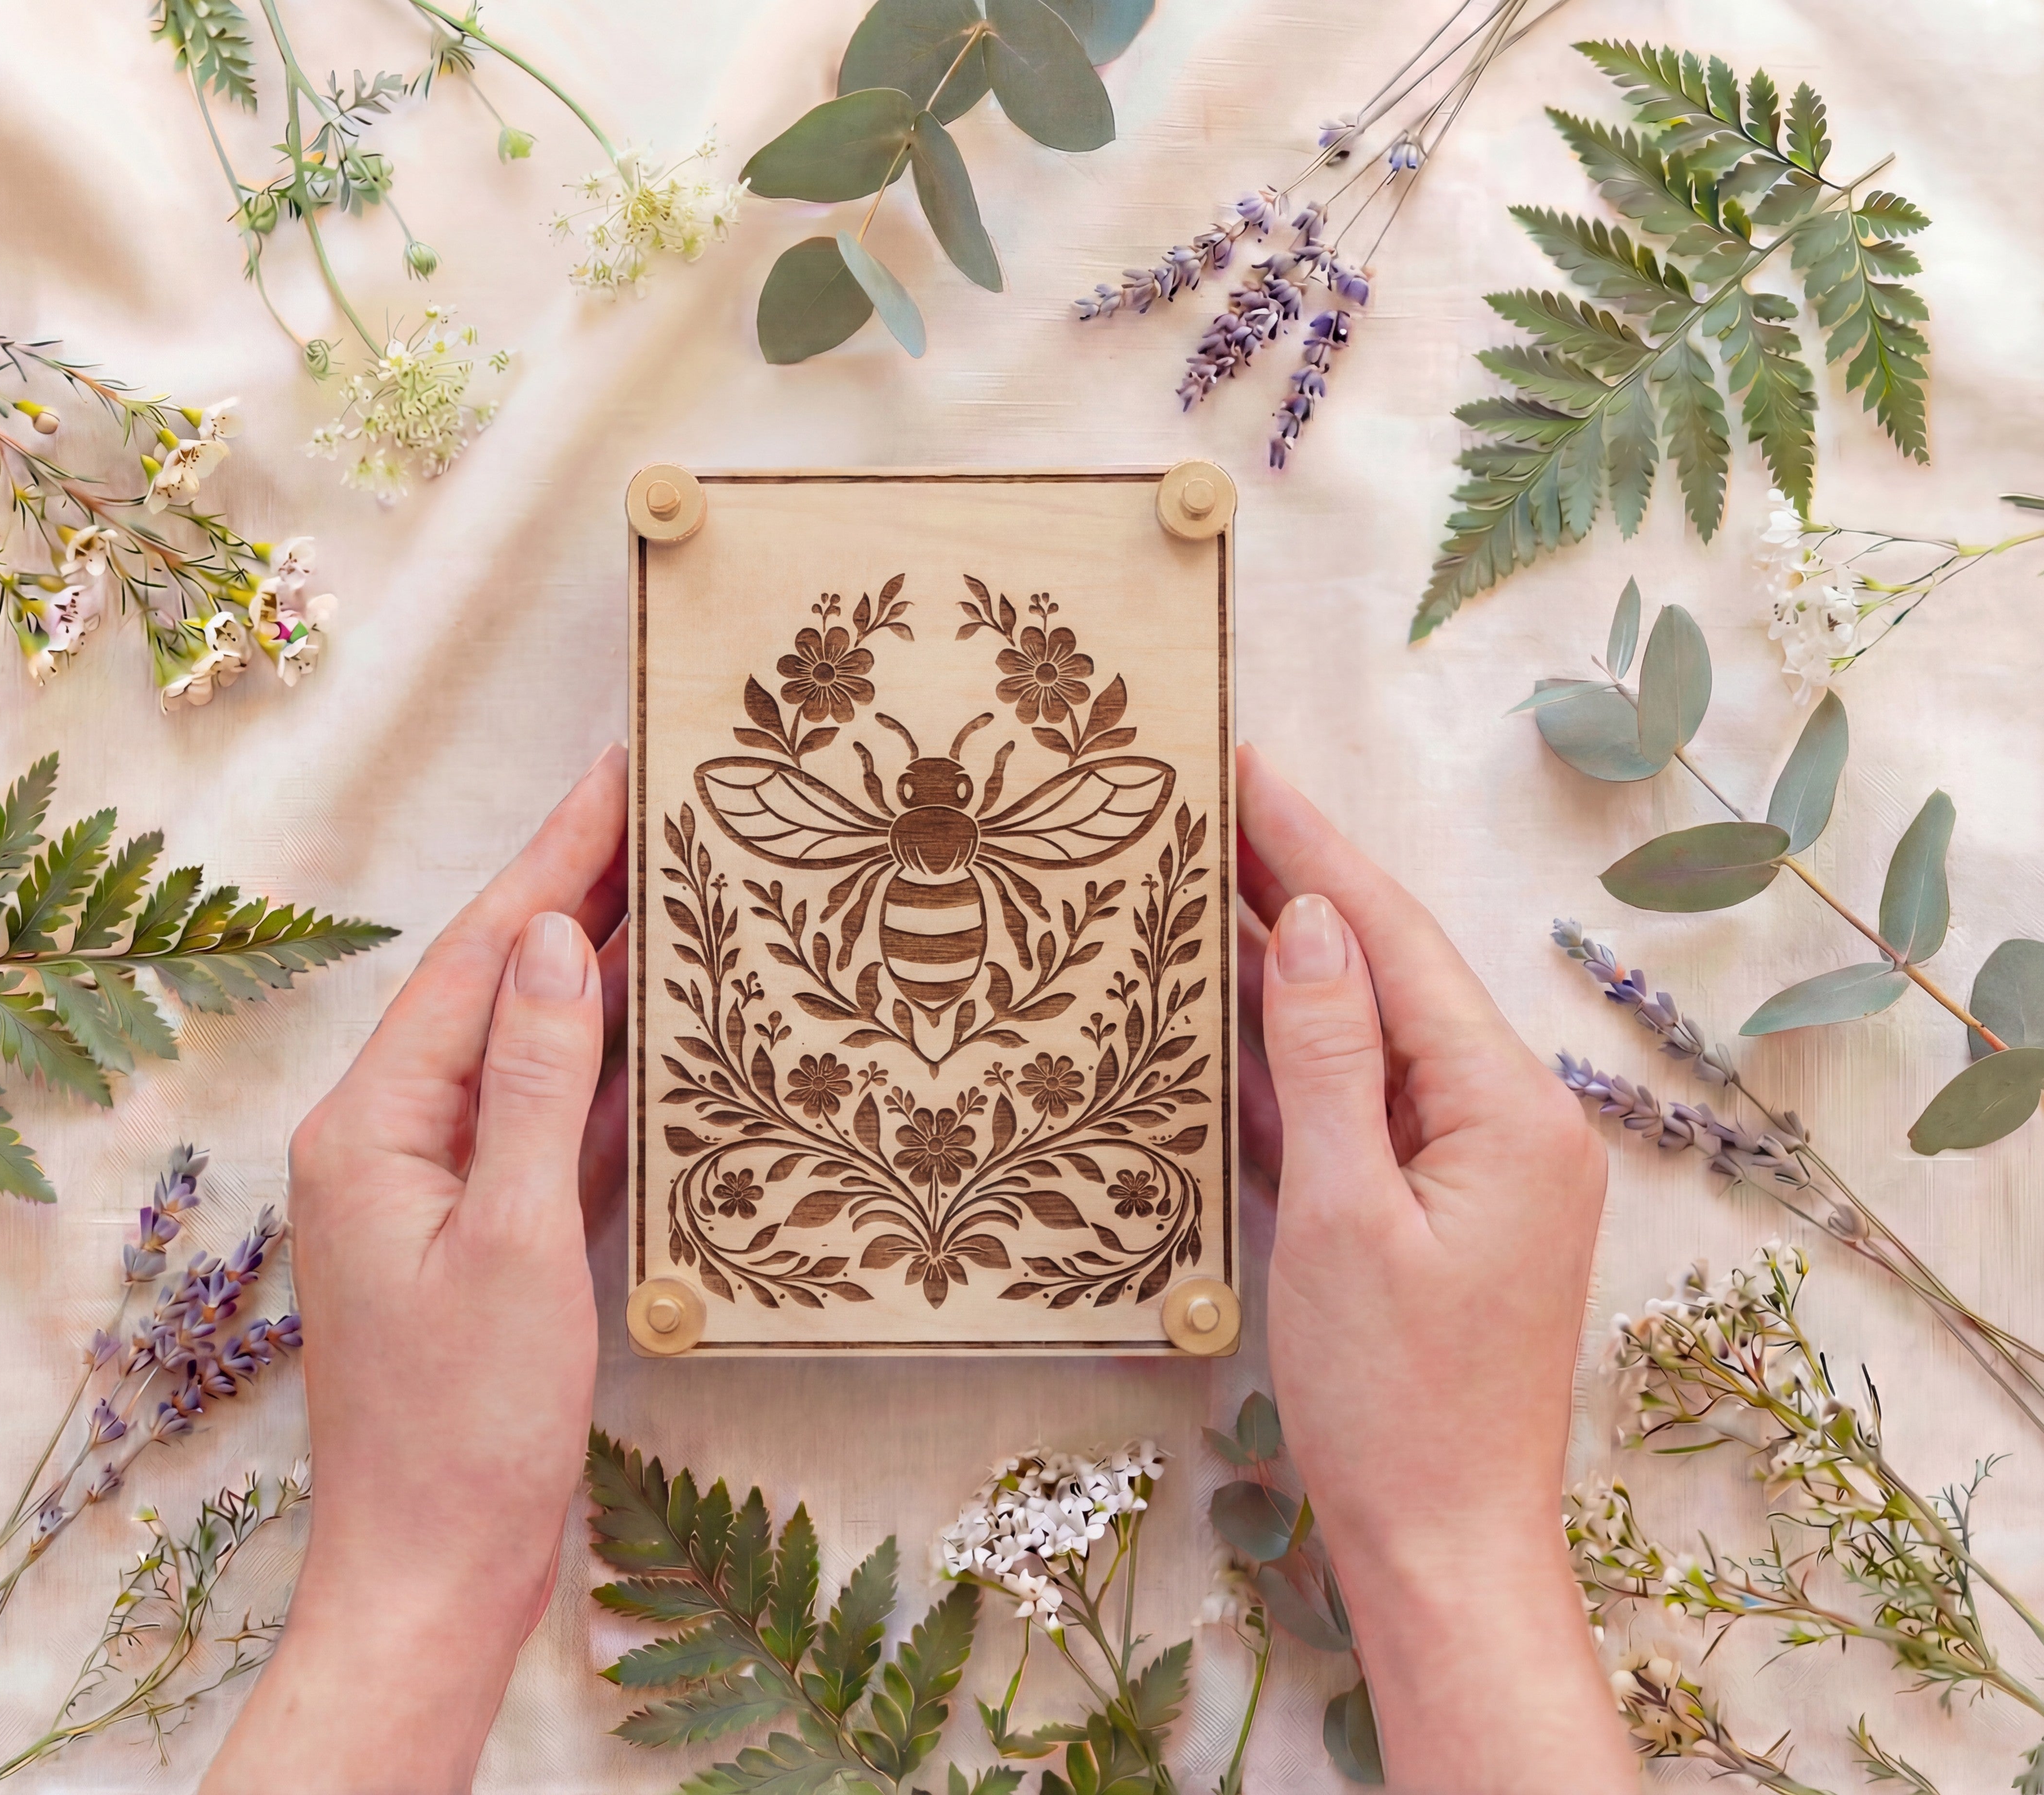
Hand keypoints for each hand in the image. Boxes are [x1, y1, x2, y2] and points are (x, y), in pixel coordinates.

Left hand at [202, 747, 630, 1794]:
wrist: (435, 1570)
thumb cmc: (465, 1426)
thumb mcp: (514, 1243)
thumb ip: (539, 1087)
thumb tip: (560, 946)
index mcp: (374, 1126)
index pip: (480, 958)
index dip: (551, 858)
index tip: (613, 771)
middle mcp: (394, 1137)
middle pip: (500, 986)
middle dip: (577, 890)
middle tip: (657, 798)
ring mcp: (440, 1184)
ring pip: (531, 1047)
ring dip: (600, 970)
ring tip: (672, 883)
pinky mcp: (486, 1230)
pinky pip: (550, 1119)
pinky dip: (607, 1067)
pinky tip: (661, 1025)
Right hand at [1237, 746, 1632, 1792]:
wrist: (1442, 1545)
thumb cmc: (1394, 1401)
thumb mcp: (1345, 1217)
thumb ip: (1331, 1061)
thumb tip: (1316, 924)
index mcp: (1505, 1108)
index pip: (1395, 940)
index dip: (1315, 847)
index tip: (1248, 764)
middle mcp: (1505, 1119)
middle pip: (1386, 971)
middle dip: (1297, 883)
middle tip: (1211, 798)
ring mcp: (1471, 1165)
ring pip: (1366, 1034)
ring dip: (1288, 963)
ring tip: (1205, 879)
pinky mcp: (1431, 1209)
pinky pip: (1358, 1105)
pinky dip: (1294, 1058)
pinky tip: (1232, 1011)